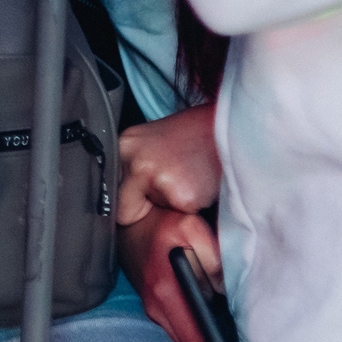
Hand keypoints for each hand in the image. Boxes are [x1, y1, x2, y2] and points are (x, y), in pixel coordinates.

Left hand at [116, 103, 221, 225]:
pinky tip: (200, 184)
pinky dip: (192, 208)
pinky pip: (182, 216)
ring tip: (188, 178)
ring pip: (157, 215)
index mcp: (123, 146)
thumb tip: (124, 203)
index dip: (130, 202)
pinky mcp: (183, 196)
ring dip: (171, 206)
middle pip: (126, 210)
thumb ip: (134, 170)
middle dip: (147, 208)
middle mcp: (134, 161)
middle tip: (171, 185)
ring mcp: (158, 178)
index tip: (145, 199)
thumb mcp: (152, 145)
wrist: (230, 125)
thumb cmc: (192, 136)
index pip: (112, 196)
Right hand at [118, 207, 233, 341]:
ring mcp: (153, 310)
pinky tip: (210, 330)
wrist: (131, 222)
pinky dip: (194, 336)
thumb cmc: (163, 225)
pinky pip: (177, 332)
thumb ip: (213, 258)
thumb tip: (226, 291)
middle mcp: (156, 307)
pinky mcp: (154, 308)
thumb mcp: (192, 228)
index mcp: (167, 291)